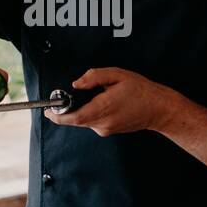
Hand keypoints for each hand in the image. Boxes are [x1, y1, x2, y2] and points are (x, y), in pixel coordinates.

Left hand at [44, 67, 175, 136]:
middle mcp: (103, 123)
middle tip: (63, 99)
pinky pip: (92, 122)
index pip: (73, 118)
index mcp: (103, 108)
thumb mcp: (117, 75)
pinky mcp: (108, 131)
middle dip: (66, 110)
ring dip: (81, 109)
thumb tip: (76, 84)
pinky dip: (90, 112)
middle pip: (75, 120)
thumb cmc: (140, 90)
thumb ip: (93, 76)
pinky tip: (103, 102)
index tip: (47, 110)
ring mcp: (105, 129)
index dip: (57, 116)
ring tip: (95, 96)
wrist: (158, 109)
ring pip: (83, 120)